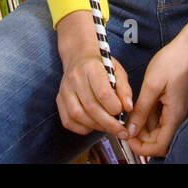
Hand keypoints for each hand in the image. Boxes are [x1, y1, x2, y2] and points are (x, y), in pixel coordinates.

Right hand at [55, 11, 133, 137]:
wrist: (79, 57)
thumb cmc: (101, 66)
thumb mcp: (117, 70)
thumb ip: (124, 89)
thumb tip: (128, 108)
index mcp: (91, 67)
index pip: (102, 92)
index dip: (114, 107)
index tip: (122, 112)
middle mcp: (75, 78)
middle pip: (91, 107)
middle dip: (108, 123)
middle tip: (120, 130)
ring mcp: (64, 89)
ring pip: (78, 115)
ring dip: (96, 126)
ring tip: (108, 127)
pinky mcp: (59, 100)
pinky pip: (69, 121)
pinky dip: (83, 128)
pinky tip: (94, 124)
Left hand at [122, 35, 187, 159]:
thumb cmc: (173, 61)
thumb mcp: (152, 85)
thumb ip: (141, 110)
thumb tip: (131, 131)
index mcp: (175, 115)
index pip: (160, 146)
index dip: (143, 148)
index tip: (128, 139)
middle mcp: (179, 116)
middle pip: (160, 140)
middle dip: (142, 138)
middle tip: (127, 127)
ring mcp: (178, 110)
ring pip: (160, 129)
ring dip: (145, 127)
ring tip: (131, 115)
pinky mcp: (175, 103)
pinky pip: (162, 117)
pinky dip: (150, 116)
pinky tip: (141, 106)